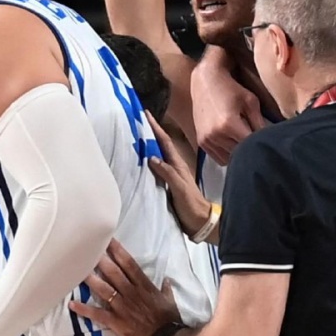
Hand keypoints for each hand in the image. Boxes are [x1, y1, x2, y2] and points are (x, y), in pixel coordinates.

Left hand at [68, 240, 180, 335]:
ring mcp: (122, 306)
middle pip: (113, 272)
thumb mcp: (170, 301)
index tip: (108, 240)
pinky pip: (98, 314)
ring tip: (76, 270)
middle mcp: (131, 293)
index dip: (118, 251)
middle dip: (101, 259)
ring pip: (103, 289)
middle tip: (87, 248)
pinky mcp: (116, 321)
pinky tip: (72, 304)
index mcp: (144, 286)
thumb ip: (165, 289)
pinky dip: (84, 309)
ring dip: (90, 279)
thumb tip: (166, 280)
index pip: (129, 264)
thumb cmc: (170, 321)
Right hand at [143, 112, 211, 236]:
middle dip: (150, 131)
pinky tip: (139, 160)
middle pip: (160, 145)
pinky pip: (153, 167)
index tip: (146, 114)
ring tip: (135, 135)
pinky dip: (146, 160)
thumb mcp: (180, 189)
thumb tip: (152, 158)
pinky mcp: (165, 184)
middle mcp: (173, 167)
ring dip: (147, 144)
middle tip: (137, 120)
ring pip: (156, 155)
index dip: (156, 128)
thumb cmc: (191, 205)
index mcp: (177, 165)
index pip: (165, 142)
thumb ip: (168, 174)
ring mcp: (169, 175)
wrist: (200, 222)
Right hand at [193, 58, 267, 164]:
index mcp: (229, 124)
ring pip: (229, 159)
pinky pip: (218, 158)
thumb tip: (270, 140)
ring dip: (237, 154)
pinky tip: (232, 143)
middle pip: (239, 154)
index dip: (261, 145)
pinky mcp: (201, 142)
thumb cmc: (231, 90)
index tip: (268, 143)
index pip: (250, 145)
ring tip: (243, 142)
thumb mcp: (251, 102)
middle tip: (257, 143)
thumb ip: (259, 123)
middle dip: (250, 150)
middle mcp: (215, 135)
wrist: (205, 83)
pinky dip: (227, 154)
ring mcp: (206, 140)